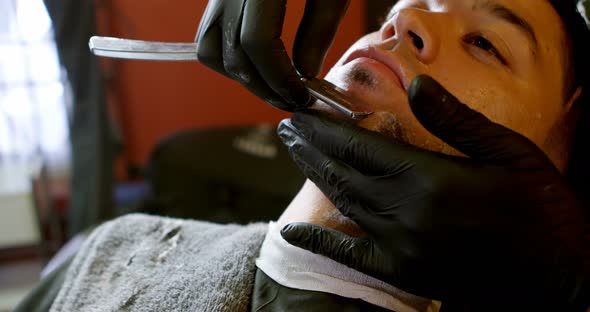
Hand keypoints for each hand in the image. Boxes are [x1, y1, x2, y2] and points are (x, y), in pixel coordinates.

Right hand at [194, 0, 349, 110]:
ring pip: (211, 49)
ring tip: (272, 86)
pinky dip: (227, 57)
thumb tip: (304, 73)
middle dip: (262, 87)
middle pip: (232, 54)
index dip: (279, 78)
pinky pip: (209, 34)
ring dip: (240, 77)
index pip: (257, 43)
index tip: (301, 95)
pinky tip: (256, 64)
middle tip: (290, 100)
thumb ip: (318, 30)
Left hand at [277, 75, 588, 309]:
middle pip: (344, 173)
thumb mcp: (509, 152)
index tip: (302, 115)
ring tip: (295, 154)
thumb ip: (456, 120)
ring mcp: (401, 247)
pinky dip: (318, 244)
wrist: (560, 274)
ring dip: (316, 177)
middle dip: (312, 148)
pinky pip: (351, 258)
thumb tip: (415, 86)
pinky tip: (290, 234)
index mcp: (430, 179)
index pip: (361, 146)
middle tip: (288, 129)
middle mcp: (406, 213)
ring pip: (345, 204)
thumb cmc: (541, 207)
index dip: (327, 129)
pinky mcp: (403, 274)